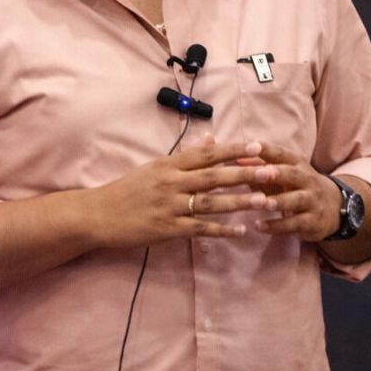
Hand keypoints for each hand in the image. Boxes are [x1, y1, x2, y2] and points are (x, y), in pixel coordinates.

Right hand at [90, 135, 264, 247]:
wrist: (99, 213)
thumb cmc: (128, 189)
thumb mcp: (155, 167)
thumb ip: (186, 155)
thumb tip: (212, 138)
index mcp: (169, 164)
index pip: (207, 154)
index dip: (234, 150)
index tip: (258, 147)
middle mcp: (171, 182)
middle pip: (214, 176)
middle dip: (244, 173)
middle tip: (271, 171)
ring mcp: (169, 206)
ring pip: (210, 202)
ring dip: (239, 202)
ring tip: (264, 201)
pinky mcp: (166, 228)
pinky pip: (199, 229)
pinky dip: (221, 230)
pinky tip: (241, 231)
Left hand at [245, 142, 341, 242]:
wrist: (332, 207)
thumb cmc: (296, 186)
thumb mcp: (282, 173)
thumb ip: (259, 166)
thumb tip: (233, 158)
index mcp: (297, 164)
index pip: (282, 154)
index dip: (268, 150)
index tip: (252, 146)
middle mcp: (307, 179)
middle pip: (292, 174)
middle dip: (277, 173)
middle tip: (260, 173)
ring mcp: (312, 200)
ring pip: (296, 200)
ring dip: (278, 201)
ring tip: (260, 203)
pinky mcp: (313, 221)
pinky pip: (294, 223)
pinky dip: (277, 225)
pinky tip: (259, 226)